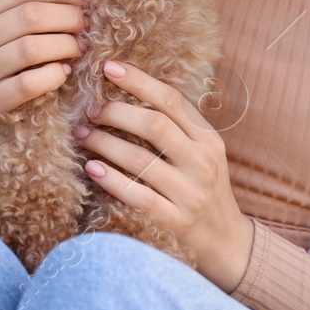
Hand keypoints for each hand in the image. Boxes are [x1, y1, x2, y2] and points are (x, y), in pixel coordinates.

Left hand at [73, 58, 255, 292]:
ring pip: (140, 160)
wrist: (226, 242)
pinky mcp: (175, 222)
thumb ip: (177, 126)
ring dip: (105, 143)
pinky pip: (138, 196)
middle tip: (90, 110)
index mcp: (208, 140)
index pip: (172, 101)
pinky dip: (112, 180)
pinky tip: (92, 168)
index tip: (109, 67)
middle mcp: (202, 163)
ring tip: (83, 135)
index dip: (139, 81)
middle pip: (155, 126)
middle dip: (116, 112)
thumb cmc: (203, 189)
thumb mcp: (202, 153)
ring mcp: (190, 194)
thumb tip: (131, 90)